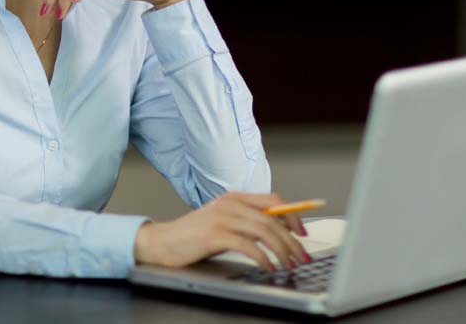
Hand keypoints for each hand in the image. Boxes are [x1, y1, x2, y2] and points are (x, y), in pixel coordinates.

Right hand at [134, 192, 311, 270]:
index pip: (273, 200)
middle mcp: (230, 203)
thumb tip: (278, 231)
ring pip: (264, 231)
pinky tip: (268, 267)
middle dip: (292, 240)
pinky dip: (262, 257)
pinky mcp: (214, 234)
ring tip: (289, 264)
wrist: (162, 241)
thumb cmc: (194, 235)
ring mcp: (222, 217)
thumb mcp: (224, 222)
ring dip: (282, 250)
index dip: (293, 215)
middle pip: (273, 219)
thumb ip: (246, 222)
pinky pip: (247, 245)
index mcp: (235, 198)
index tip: (303, 233)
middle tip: (302, 256)